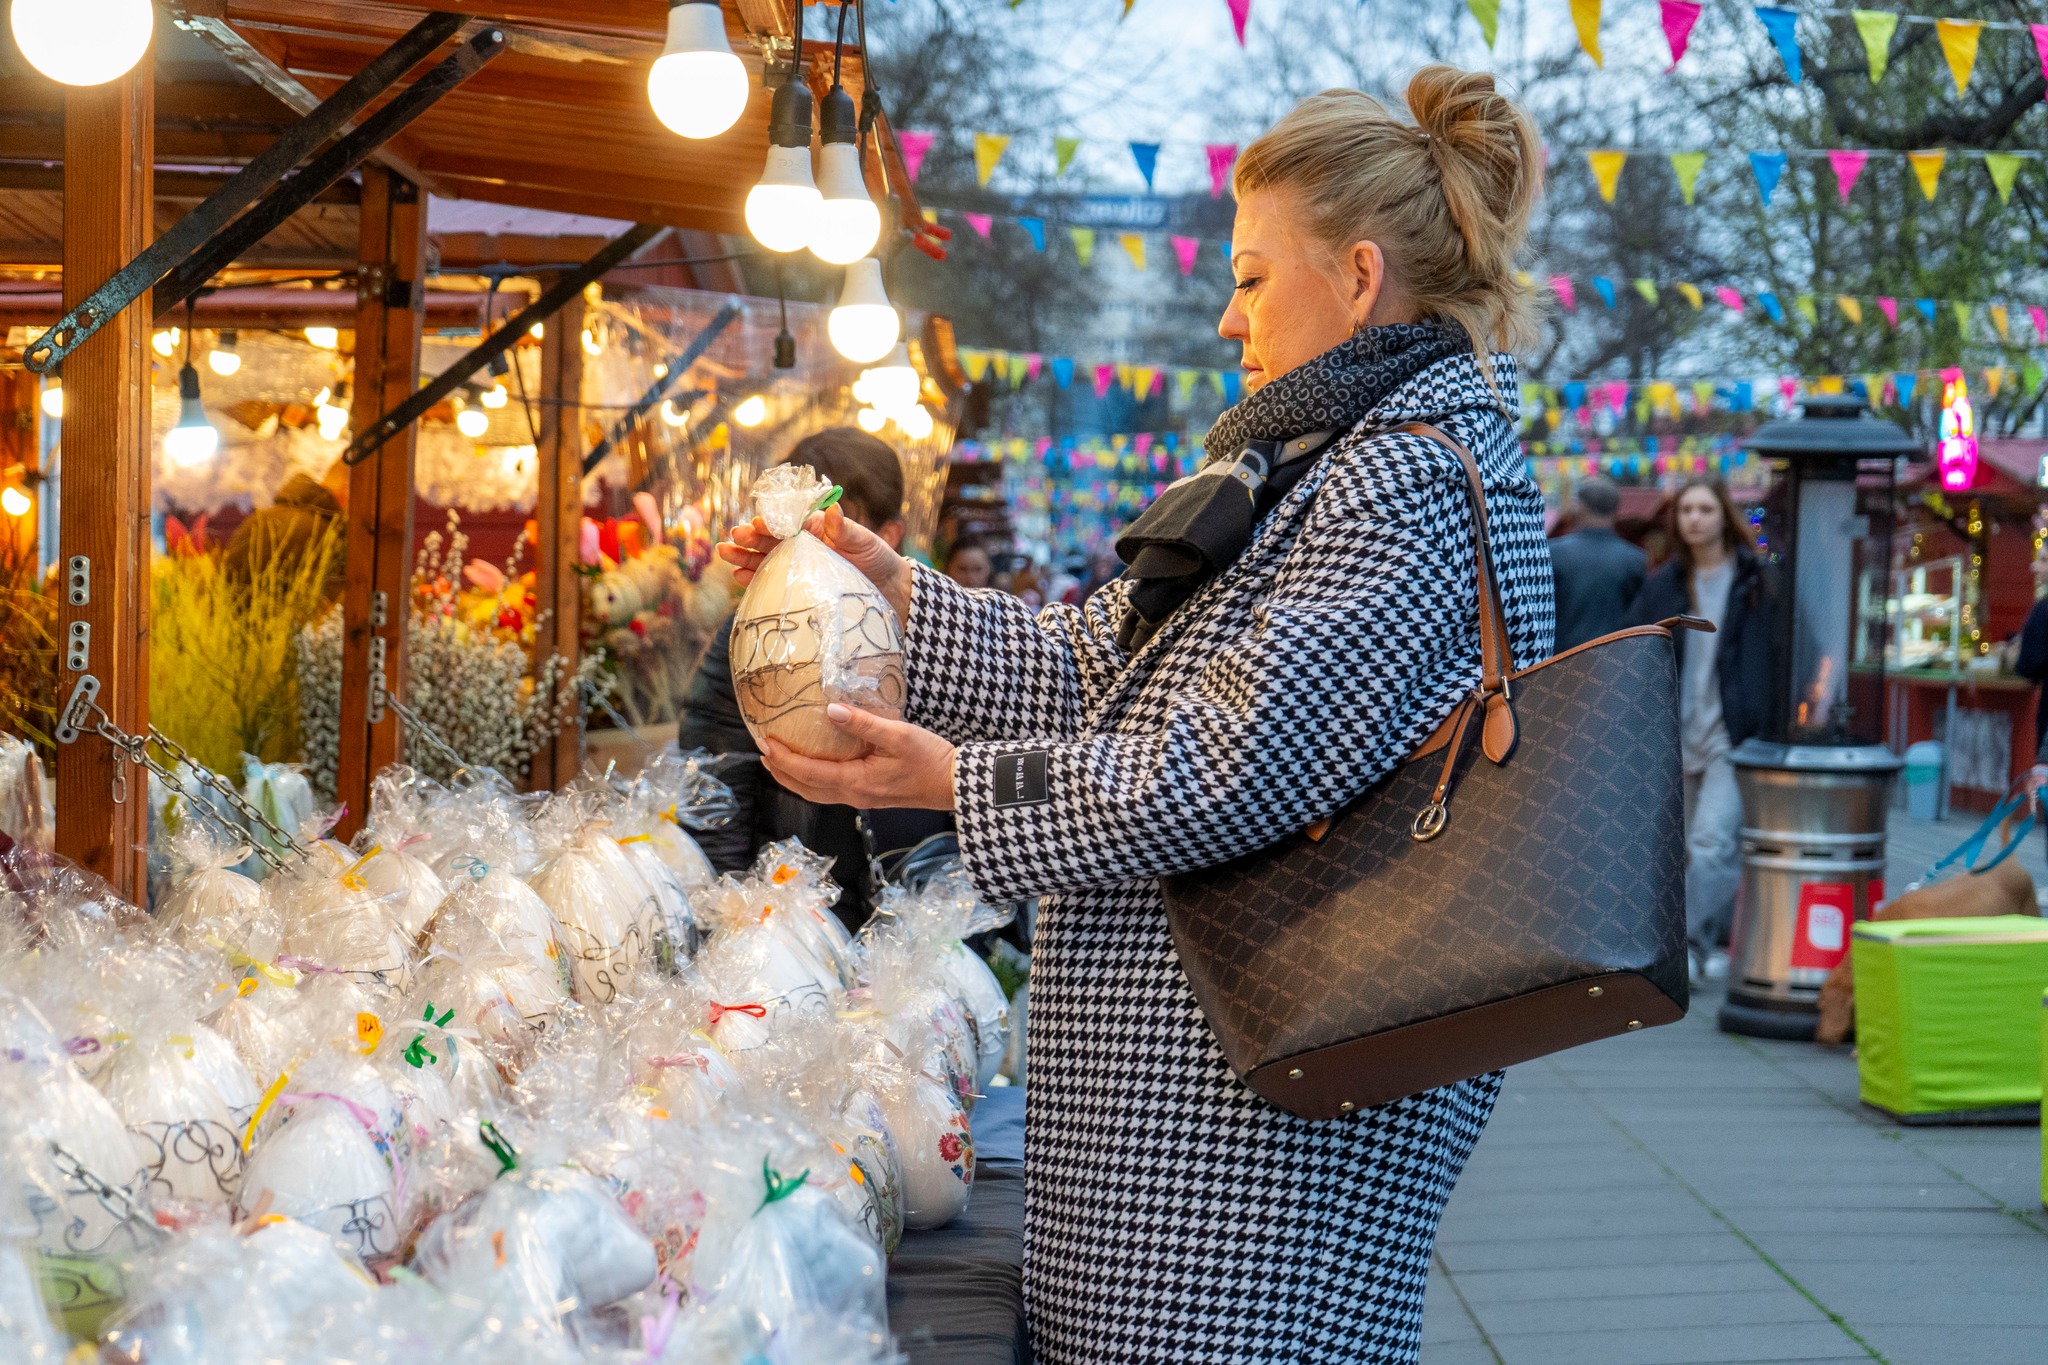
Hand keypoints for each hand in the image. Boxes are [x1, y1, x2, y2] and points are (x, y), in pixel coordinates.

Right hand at [717, 503, 912, 620]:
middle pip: (770, 540)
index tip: (758, 525)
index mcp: (816, 529)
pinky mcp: (798, 588)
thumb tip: (833, 509)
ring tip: (725, 555)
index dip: (771, 523)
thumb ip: (845, 529)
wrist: (889, 591)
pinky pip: (771, 582)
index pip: (788, 523)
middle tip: (732, 539)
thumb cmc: (878, 560)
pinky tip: (739, 577)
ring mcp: (798, 567)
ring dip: (744, 557)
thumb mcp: (865, 542)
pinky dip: (755, 579)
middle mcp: (803, 546)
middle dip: (749, 539)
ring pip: (765, 559)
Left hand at [759, 704, 956, 810]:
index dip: (783, 759)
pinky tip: (812, 765)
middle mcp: (853, 795)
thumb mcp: (898, 735)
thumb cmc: (930, 759)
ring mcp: (861, 798)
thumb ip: (863, 723)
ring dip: (793, 777)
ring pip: (816, 792)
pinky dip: (811, 779)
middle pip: (806, 788)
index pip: (808, 773)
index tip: (764, 742)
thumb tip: (830, 710)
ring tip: (777, 760)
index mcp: (856, 782)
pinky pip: (830, 790)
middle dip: (780, 771)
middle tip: (762, 751)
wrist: (954, 784)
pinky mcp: (869, 794)